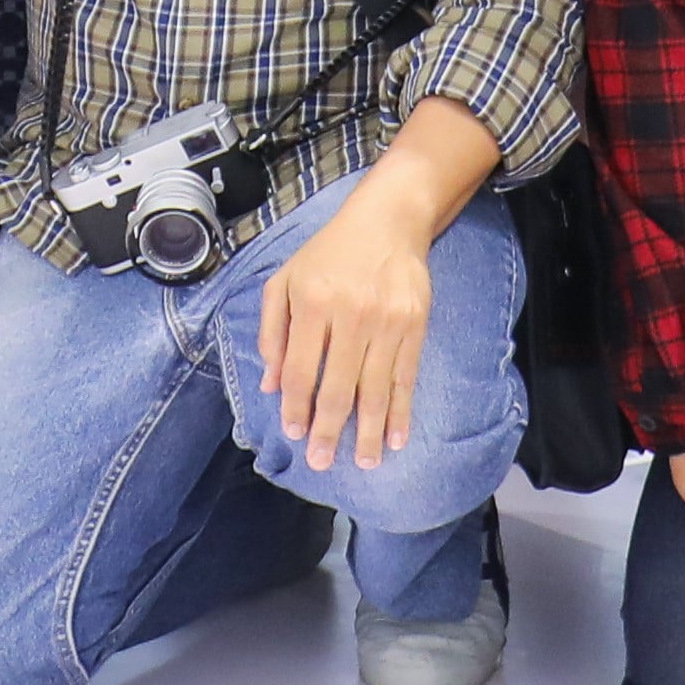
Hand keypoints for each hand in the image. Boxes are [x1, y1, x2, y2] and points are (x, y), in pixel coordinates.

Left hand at [255, 185, 437, 472]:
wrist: (387, 221)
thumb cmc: (328, 253)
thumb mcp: (286, 280)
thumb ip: (272, 331)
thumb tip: (270, 384)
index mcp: (312, 303)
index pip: (301, 368)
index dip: (296, 405)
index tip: (295, 434)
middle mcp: (349, 315)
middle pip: (337, 386)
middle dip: (329, 430)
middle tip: (323, 463)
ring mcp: (386, 321)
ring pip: (374, 388)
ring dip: (369, 431)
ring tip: (365, 463)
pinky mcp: (415, 324)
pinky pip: (405, 376)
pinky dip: (401, 410)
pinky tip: (396, 437)